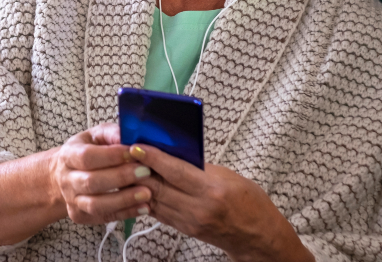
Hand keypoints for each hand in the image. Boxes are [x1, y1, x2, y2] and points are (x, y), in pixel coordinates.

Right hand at [49, 123, 155, 224]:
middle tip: (146, 172)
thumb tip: (131, 138)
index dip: (111, 156)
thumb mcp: (97, 136)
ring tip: (147, 193)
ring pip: (96, 205)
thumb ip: (113, 134)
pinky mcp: (80, 216)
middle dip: (120, 177)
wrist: (65, 175)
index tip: (134, 152)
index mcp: (68, 155)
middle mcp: (66, 179)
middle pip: (91, 182)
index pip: (87, 157)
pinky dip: (125, 213)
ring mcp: (72, 200)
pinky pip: (103, 217)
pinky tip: (143, 207)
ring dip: (123, 200)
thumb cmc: (87, 150)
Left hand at [128, 144, 312, 261]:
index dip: (152, 157)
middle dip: (138, 169)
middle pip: (158, 186)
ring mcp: (189, 221)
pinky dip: (148, 198)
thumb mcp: (226, 175)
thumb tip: (172, 152)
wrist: (257, 235)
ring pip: (154, 200)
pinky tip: (140, 187)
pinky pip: (159, 212)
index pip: (174, 171)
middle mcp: (198, 208)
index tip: (136, 146)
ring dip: (138, 184)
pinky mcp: (184, 229)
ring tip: (127, 167)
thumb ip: (198, 166)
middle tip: (124, 153)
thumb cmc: (248, 201)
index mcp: (211, 190)